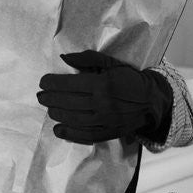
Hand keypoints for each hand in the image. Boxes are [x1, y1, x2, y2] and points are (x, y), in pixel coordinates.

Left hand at [36, 49, 172, 144]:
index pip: (71, 84)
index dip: (53, 83)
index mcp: (103, 84)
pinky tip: (58, 129)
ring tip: (48, 109)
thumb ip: (88, 59)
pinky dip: (69, 133)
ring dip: (57, 114)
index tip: (43, 82)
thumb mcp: (112, 64)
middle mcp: (103, 103)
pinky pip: (85, 135)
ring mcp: (105, 120)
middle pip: (69, 102)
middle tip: (40, 96)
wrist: (152, 102)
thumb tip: (64, 57)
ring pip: (74, 119)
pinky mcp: (108, 133)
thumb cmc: (129, 79)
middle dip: (50, 99)